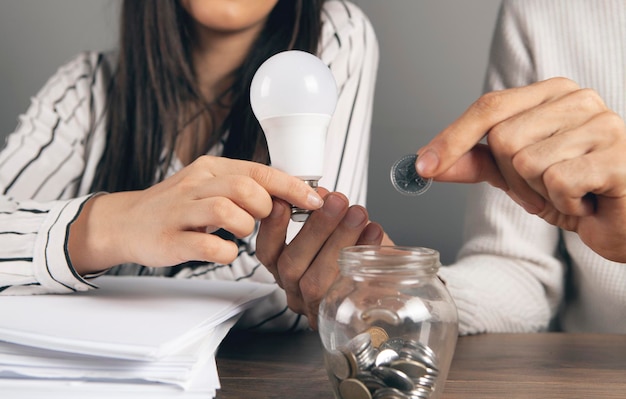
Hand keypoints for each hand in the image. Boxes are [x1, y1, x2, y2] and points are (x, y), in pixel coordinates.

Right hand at [69, 156, 323, 273]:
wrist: (126, 222)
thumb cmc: (177, 207)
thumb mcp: (209, 185)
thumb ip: (244, 186)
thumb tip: (292, 194)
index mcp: (210, 168)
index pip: (259, 171)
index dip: (291, 186)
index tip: (316, 200)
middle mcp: (195, 184)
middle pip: (245, 188)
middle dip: (265, 208)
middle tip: (260, 220)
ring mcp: (180, 212)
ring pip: (227, 211)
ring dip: (244, 227)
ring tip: (238, 233)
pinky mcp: (169, 240)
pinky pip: (208, 246)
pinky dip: (225, 253)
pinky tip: (223, 251)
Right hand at [256, 189, 391, 328]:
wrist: (388, 293)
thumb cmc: (356, 257)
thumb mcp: (338, 229)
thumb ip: (326, 212)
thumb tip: (321, 193)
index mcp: (285, 269)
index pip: (267, 252)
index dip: (272, 227)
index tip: (284, 201)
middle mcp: (295, 291)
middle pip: (291, 266)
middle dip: (314, 229)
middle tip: (336, 201)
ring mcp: (316, 308)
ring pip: (315, 281)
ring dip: (338, 241)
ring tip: (358, 215)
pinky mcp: (342, 317)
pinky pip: (347, 291)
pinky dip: (362, 258)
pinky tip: (374, 235)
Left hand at [415, 77, 625, 261]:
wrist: (624, 221)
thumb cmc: (574, 192)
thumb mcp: (516, 176)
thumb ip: (476, 162)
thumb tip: (427, 162)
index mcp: (551, 94)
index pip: (489, 107)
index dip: (453, 137)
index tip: (423, 165)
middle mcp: (578, 99)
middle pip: (503, 138)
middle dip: (512, 179)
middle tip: (543, 189)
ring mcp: (602, 124)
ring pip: (526, 162)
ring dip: (538, 194)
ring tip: (568, 194)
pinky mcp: (618, 157)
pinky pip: (557, 183)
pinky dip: (563, 204)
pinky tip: (586, 202)